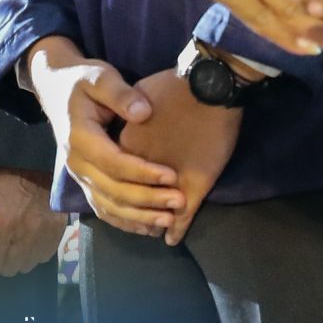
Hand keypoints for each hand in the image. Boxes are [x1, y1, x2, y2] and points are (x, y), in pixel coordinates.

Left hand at [0, 167, 63, 275]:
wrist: (34, 160)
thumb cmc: (1, 178)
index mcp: (0, 227)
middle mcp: (23, 237)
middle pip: (6, 269)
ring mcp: (43, 237)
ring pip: (25, 266)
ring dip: (17, 258)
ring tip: (14, 237)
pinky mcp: (58, 234)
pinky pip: (42, 258)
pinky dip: (34, 252)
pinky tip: (29, 236)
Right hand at [26, 37, 181, 238]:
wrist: (57, 90)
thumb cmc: (83, 81)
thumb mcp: (100, 77)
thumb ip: (120, 93)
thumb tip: (143, 113)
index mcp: (80, 137)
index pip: (114, 163)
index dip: (143, 173)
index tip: (172, 175)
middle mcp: (76, 163)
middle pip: (113, 190)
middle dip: (148, 199)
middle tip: (180, 201)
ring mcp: (78, 177)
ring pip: (108, 206)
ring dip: (139, 216)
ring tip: (169, 220)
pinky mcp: (85, 183)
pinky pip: (103, 210)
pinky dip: (125, 222)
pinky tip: (149, 228)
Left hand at [120, 68, 239, 246]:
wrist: (209, 85)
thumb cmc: (174, 86)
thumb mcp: (139, 94)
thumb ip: (127, 113)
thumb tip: (124, 125)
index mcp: (126, 144)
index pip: (113, 175)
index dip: (117, 188)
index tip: (119, 195)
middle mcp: (142, 165)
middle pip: (130, 197)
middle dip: (134, 212)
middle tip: (139, 222)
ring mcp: (169, 178)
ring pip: (154, 211)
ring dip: (153, 221)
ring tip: (155, 229)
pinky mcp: (195, 183)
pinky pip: (182, 215)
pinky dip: (177, 229)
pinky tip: (172, 238)